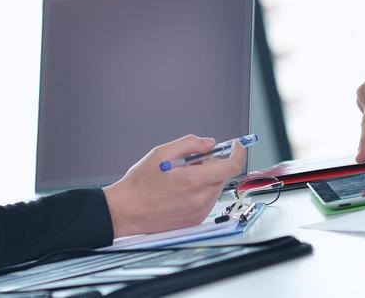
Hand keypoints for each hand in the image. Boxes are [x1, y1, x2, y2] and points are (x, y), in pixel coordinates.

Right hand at [103, 134, 245, 237]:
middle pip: (223, 176)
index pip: (232, 166)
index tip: (236, 146)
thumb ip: (191, 143)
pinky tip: (180, 191)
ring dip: (206, 178)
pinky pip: (207, 201)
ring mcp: (199, 212)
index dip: (238, 152)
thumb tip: (209, 143)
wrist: (126, 211)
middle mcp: (201, 199)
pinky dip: (200, 192)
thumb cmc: (140, 183)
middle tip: (191, 161)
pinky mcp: (194, 221)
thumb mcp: (162, 152)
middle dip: (213, 164)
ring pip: (215, 188)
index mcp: (195, 181)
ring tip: (181, 178)